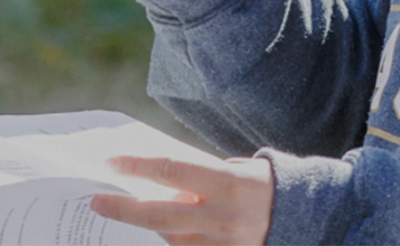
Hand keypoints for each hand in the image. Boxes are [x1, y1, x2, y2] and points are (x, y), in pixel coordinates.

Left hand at [90, 155, 273, 245]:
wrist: (304, 217)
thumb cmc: (265, 186)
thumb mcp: (240, 171)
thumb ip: (203, 177)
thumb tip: (158, 179)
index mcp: (228, 184)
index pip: (172, 171)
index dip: (138, 166)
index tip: (111, 162)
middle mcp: (222, 217)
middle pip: (159, 214)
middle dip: (123, 208)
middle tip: (96, 201)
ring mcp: (220, 244)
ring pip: (167, 238)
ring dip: (142, 228)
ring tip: (122, 217)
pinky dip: (166, 242)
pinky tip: (152, 235)